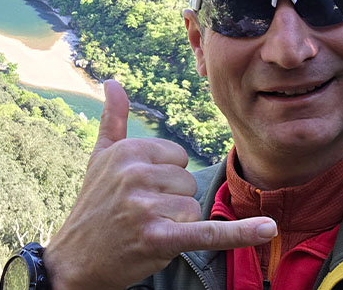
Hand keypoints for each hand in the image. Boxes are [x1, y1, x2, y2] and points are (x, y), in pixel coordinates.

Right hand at [42, 80, 276, 289]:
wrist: (75, 260)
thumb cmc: (93, 206)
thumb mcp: (99, 158)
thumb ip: (114, 119)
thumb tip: (112, 82)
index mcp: (127, 150)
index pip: (178, 157)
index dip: (165, 178)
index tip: (139, 191)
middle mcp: (135, 174)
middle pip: (189, 182)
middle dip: (172, 202)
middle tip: (140, 215)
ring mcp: (145, 207)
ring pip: (194, 209)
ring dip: (176, 225)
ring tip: (145, 230)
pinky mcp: (158, 239)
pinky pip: (208, 233)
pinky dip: (239, 234)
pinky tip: (267, 230)